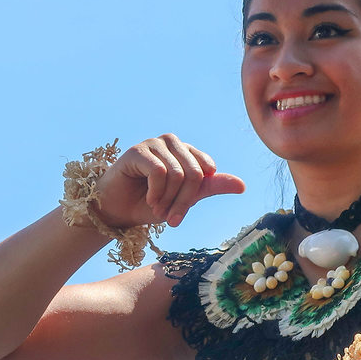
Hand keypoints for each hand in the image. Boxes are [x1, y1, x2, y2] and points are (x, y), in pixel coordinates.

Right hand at [93, 134, 244, 227]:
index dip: (194, 197)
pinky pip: (159, 172)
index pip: (205, 170)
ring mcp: (154, 144)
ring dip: (168, 199)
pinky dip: (156, 192)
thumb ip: (211, 187)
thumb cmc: (150, 204)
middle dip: (183, 200)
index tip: (179, 216)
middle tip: (169, 216)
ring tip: (156, 208)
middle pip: (194, 172)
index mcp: (186, 152)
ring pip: (178, 173)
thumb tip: (242, 185)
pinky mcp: (138, 150)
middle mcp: (171, 143)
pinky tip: (148, 200)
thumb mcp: (185, 199)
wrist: (118, 211)